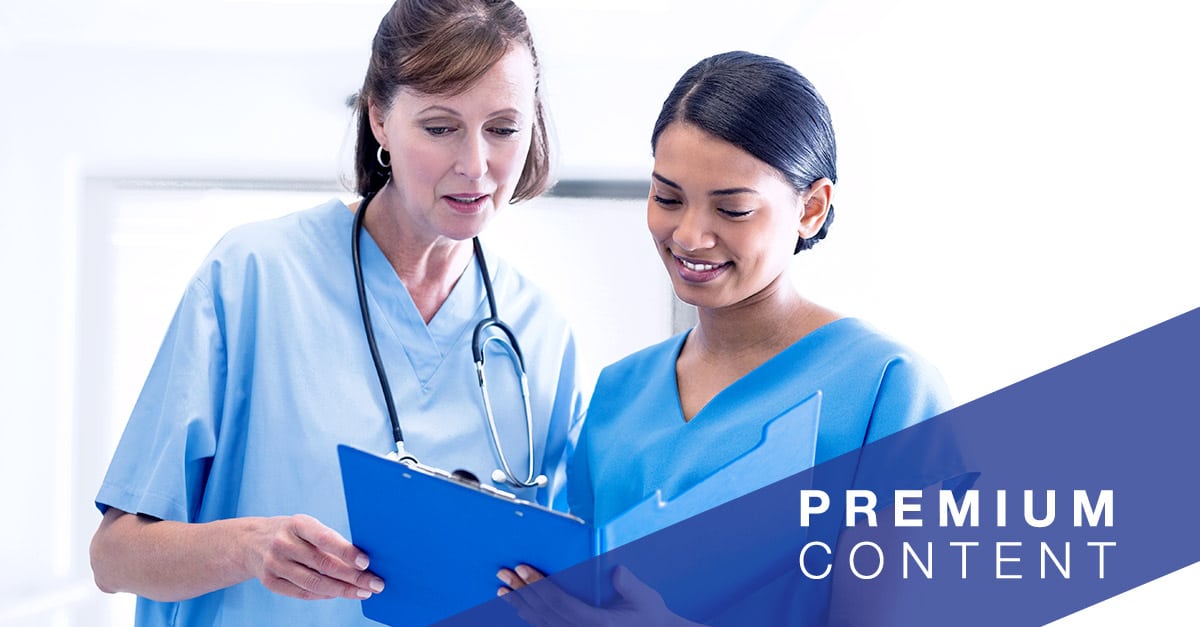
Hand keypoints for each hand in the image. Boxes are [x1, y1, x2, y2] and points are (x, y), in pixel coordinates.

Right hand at [242, 514, 383, 600]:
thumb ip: (329, 540)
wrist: (251, 541)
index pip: (324, 539)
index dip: (346, 552)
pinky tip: (340, 593)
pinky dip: (324, 595)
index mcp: (297, 524)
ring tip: (362, 592)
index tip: (366, 562)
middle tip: (375, 584)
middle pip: (323, 565)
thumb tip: (361, 562)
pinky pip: (302, 593)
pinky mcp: (270, 582)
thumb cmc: (292, 533)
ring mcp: (274, 564)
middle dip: (353, 577)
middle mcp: (283, 543)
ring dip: (342, 590)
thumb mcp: (307, 526)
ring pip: (314, 583)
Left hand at [497, 563, 701, 626]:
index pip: (560, 603)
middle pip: (544, 613)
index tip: (523, 568)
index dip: (539, 586)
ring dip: (520, 606)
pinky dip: (530, 618)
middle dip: (521, 592)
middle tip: (503, 574)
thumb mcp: (645, 597)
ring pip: (541, 625)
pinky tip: (519, 607)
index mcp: (598, 624)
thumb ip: (629, 585)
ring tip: (502, 590)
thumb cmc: (650, 615)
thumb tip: (617, 571)